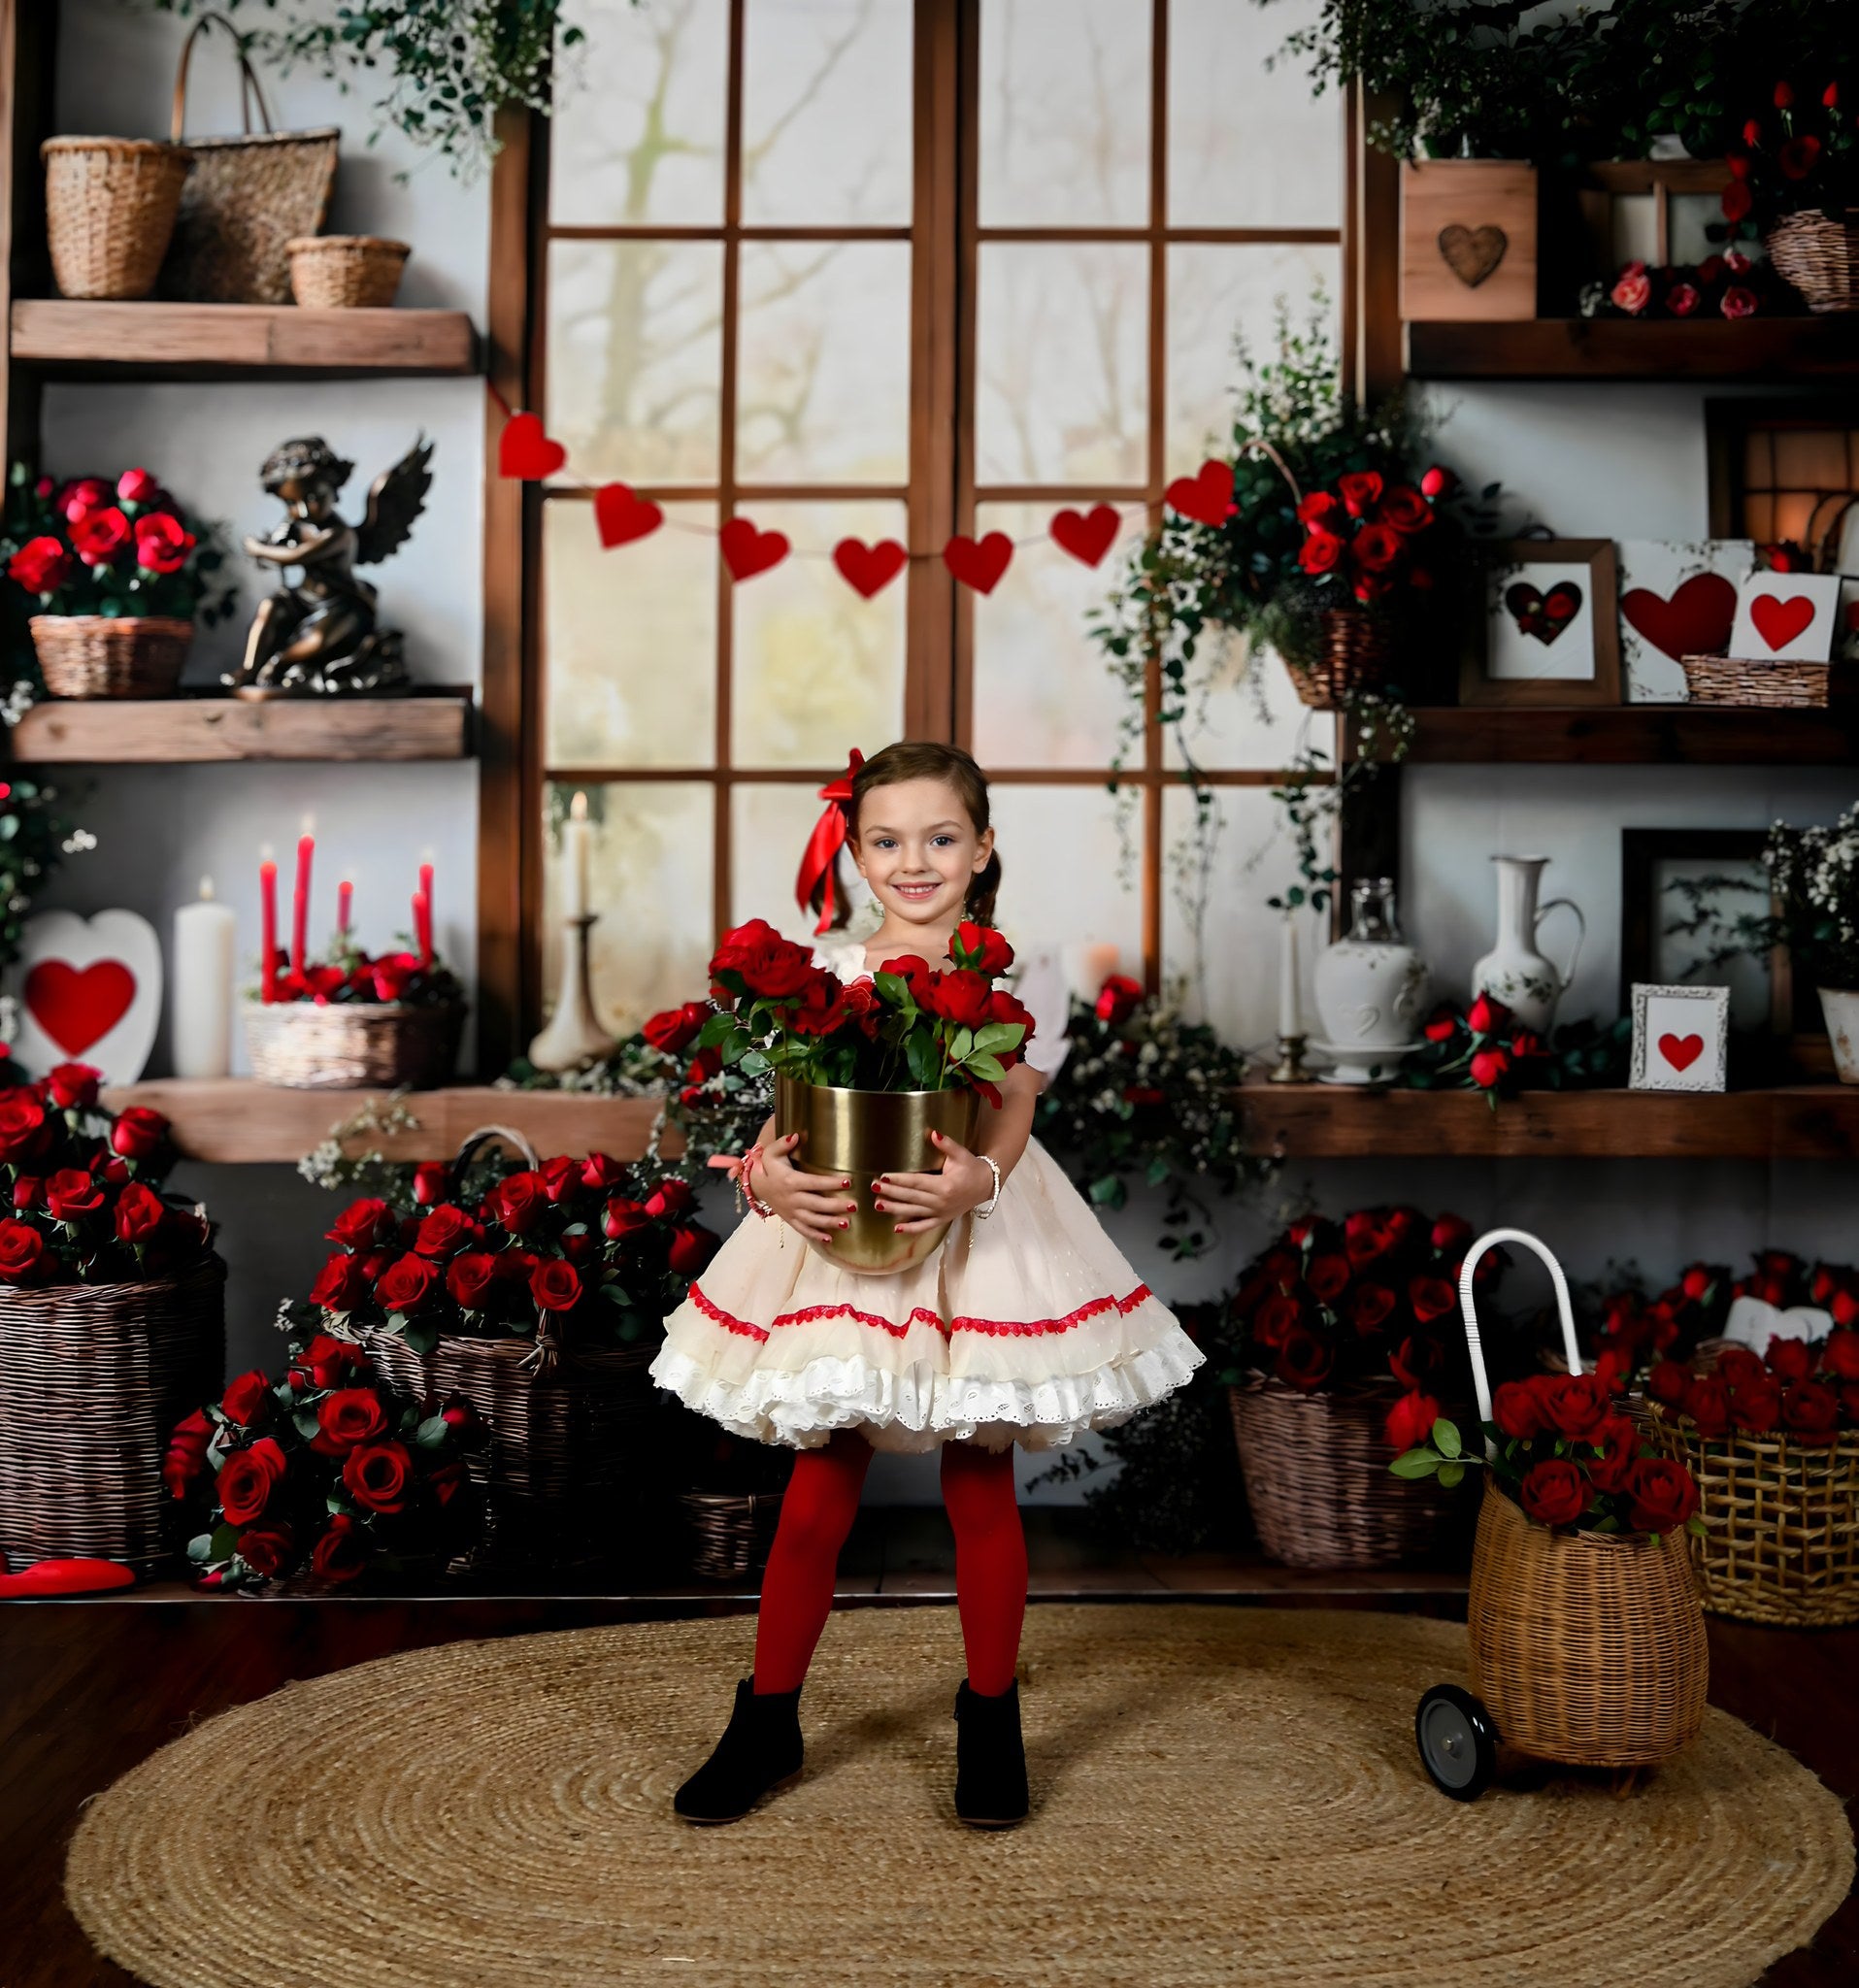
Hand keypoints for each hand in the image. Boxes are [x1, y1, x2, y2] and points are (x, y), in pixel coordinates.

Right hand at [747, 1132, 857, 1245]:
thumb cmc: (770, 1167)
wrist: (757, 1186)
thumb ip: (782, 1144)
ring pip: (812, 1220)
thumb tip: (795, 1136)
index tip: (848, 1181)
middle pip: (817, 1204)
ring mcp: (791, 1212)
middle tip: (854, 1206)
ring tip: (847, 1223)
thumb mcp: (772, 1153)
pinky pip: (803, 1230)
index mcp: (791, 1181)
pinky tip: (830, 1239)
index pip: (814, 1182)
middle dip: (836, 1206)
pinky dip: (815, 1236)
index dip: (831, 1182)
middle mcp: (792, 1199)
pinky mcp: (791, 1220)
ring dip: (830, 1223)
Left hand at [873, 1129, 994, 1234]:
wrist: (987, 1185)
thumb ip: (946, 1145)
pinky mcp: (942, 1219)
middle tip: (874, 1186)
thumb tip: (933, 1133)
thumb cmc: (972, 1168)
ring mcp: (941, 1213)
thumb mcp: (961, 1154)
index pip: (916, 1182)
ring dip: (895, 1209)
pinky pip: (925, 1226)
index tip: (883, 1176)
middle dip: (891, 1192)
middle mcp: (941, 1201)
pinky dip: (911, 1228)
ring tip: (878, 1205)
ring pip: (914, 1211)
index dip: (899, 1180)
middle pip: (911, 1197)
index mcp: (945, 1185)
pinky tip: (897, 1228)